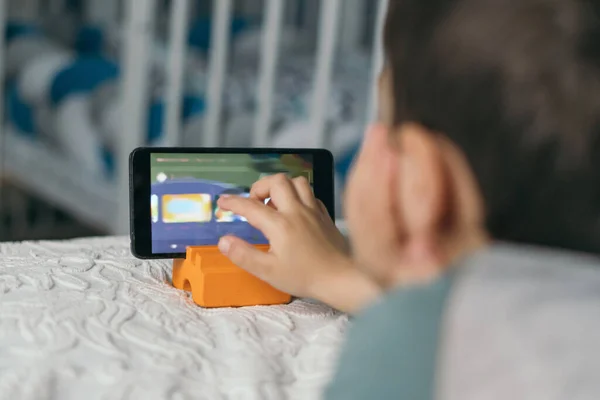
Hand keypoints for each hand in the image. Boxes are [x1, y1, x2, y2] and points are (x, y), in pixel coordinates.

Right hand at [217, 174, 379, 313]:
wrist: (341, 279)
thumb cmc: (306, 277)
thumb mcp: (268, 272)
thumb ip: (244, 255)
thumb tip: (224, 241)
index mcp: (280, 225)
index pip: (251, 206)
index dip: (233, 202)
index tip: (223, 202)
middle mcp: (297, 212)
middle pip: (277, 181)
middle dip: (260, 187)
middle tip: (253, 202)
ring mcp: (314, 211)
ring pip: (297, 182)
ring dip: (282, 187)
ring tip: (274, 203)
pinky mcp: (325, 216)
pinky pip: (311, 195)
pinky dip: (299, 196)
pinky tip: (295, 210)